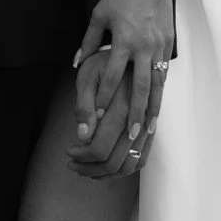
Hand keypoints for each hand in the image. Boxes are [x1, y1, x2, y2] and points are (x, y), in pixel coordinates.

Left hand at [65, 54, 140, 179]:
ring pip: (130, 165)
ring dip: (107, 173)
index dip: (81, 155)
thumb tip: (82, 136)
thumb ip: (84, 106)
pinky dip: (124, 168)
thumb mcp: (87, 76)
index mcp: (122, 105)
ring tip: (87, 168)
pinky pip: (143, 158)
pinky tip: (107, 164)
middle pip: (115, 161)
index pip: (100, 146)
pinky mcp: (151, 126)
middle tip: (73, 163)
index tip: (68, 151)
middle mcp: (139, 118)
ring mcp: (148, 125)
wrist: (131, 47)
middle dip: (90, 168)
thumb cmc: (104, 62)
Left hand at [74, 0, 173, 152]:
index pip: (113, 74)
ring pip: (157, 83)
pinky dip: (161, 90)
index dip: (105, 96)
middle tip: (131, 135)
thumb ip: (89, 40)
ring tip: (149, 129)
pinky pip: (164, 71)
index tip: (98, 115)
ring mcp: (159, 44)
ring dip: (153, 108)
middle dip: (135, 113)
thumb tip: (77, 63)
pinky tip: (158, 105)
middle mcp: (144, 45)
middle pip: (140, 86)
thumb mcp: (100, 13)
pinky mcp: (168, 41)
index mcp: (124, 38)